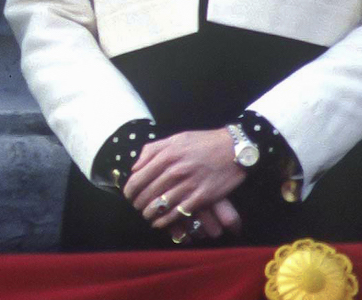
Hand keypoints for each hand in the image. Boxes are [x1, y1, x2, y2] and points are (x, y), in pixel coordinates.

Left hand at [123, 128, 246, 236]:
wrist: (233, 148)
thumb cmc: (203, 142)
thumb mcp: (175, 138)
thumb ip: (152, 150)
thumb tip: (135, 167)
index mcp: (167, 154)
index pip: (139, 178)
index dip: (130, 190)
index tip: (128, 196)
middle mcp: (175, 170)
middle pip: (148, 193)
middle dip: (138, 204)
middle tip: (136, 208)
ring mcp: (189, 184)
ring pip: (161, 205)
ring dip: (150, 214)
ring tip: (146, 216)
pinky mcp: (202, 197)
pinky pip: (178, 213)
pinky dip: (166, 221)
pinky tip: (160, 223)